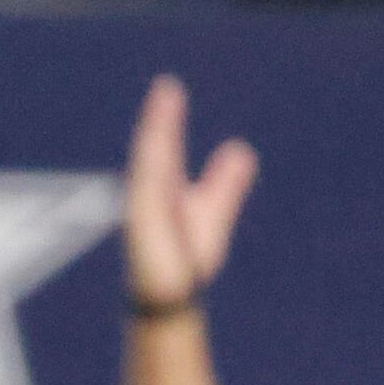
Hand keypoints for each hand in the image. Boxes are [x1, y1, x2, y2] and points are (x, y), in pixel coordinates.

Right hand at [123, 76, 256, 310]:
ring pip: (150, 164)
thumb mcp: (213, 211)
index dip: (166, 120)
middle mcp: (150, 194)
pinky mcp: (142, 227)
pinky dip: (151, 168)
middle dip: (160, 121)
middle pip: (155, 150)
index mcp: (163, 188)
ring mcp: (144, 210)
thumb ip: (224, 182)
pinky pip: (146, 191)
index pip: (164, 147)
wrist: (173, 297)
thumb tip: (241, 148)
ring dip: (156, 134)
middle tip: (167, 87)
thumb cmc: (186, 260)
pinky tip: (156, 144)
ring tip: (164, 102)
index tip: (169, 89)